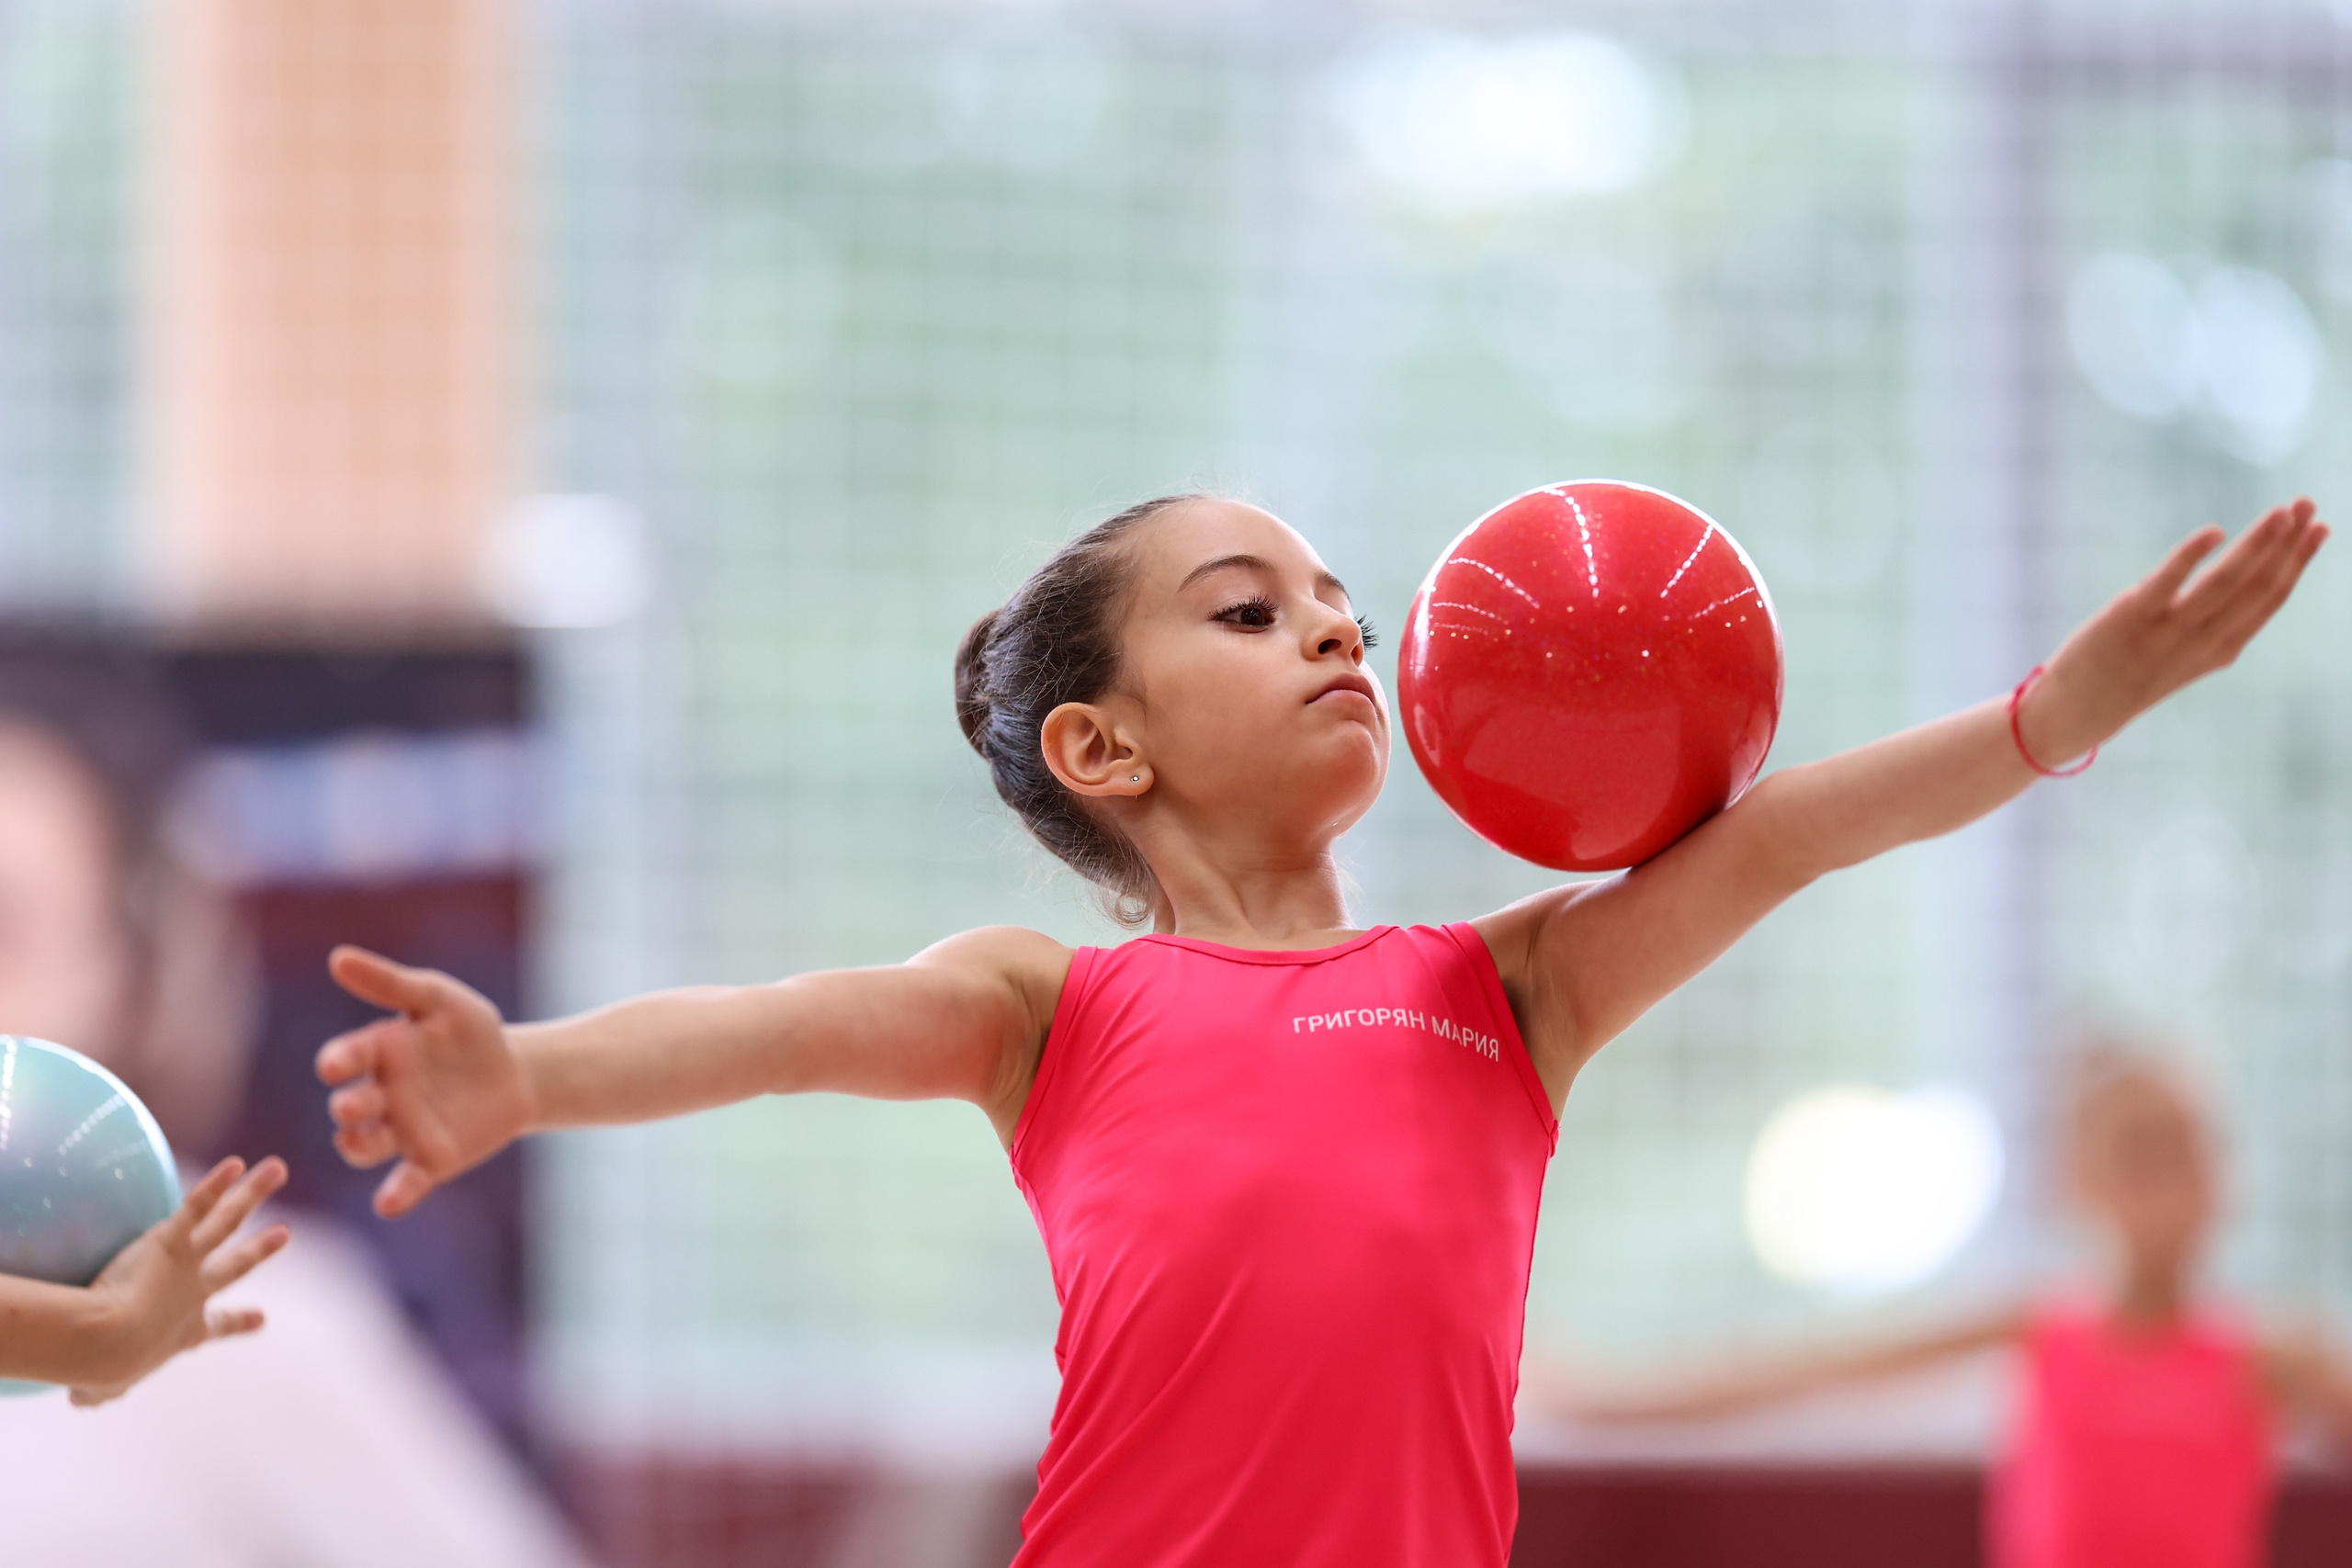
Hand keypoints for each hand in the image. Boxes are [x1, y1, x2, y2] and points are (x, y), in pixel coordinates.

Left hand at [73, 1155, 288, 1405]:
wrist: (109, 1343)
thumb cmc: (103, 1368)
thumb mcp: (102, 1387)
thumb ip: (100, 1391)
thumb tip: (84, 1400)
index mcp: (186, 1331)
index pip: (218, 1326)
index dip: (239, 1323)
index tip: (261, 1318)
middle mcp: (197, 1293)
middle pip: (238, 1264)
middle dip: (263, 1248)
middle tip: (286, 1231)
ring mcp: (189, 1264)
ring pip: (229, 1221)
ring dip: (254, 1193)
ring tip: (276, 1168)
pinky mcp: (171, 1241)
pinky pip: (197, 1206)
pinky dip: (218, 1184)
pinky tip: (236, 1163)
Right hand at [317, 946, 534, 1218]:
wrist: (517, 1071)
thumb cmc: (470, 1031)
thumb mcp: (438, 999)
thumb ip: (391, 982)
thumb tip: (338, 957)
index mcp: (377, 1054)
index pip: (346, 1057)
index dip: (339, 1061)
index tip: (336, 1064)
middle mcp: (380, 1096)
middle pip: (350, 1107)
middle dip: (348, 1106)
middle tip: (353, 1104)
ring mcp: (402, 1131)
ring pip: (364, 1146)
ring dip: (357, 1146)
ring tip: (357, 1141)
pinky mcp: (430, 1160)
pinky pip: (406, 1181)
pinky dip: (395, 1194)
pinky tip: (389, 1203)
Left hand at [2022, 498, 2327, 765]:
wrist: (2075, 713)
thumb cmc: (2130, 677)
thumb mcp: (2184, 656)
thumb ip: (2214, 625)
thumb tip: (2244, 579)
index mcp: (2221, 649)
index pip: (2271, 599)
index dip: (2299, 562)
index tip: (2321, 527)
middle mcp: (2202, 641)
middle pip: (2257, 586)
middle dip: (2288, 543)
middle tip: (2308, 503)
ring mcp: (2167, 630)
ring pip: (2225, 583)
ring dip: (2257, 543)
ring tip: (2283, 511)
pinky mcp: (2129, 617)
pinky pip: (2167, 582)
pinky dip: (2192, 555)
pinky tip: (2214, 531)